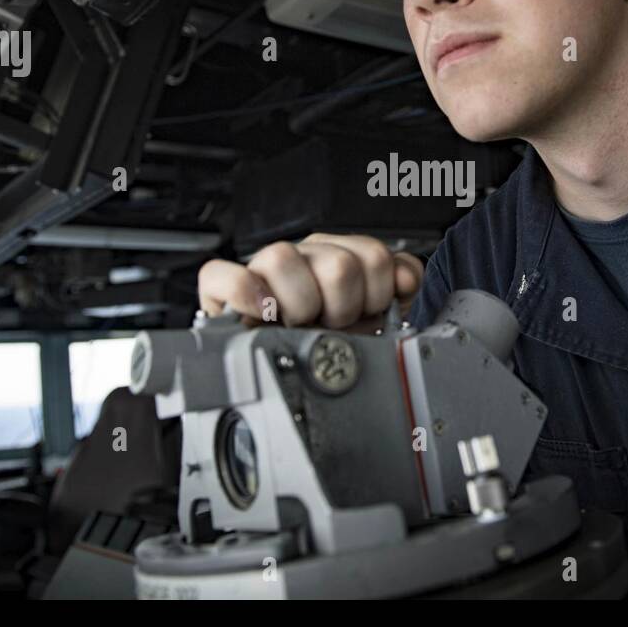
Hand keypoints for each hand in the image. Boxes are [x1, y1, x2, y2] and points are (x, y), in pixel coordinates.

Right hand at [196, 232, 424, 330]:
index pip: (373, 255)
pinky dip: (243, 292)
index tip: (368, 314)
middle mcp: (300, 257)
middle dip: (343, 307)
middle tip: (334, 325)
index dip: (377, 293)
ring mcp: (260, 270)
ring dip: (299, 304)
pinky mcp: (220, 290)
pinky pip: (222, 275)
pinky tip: (264, 313)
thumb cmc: (331, 341)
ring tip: (301, 326)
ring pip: (281, 258)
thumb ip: (400, 282)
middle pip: (336, 264)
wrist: (293, 372)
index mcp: (335, 254)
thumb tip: (407, 277)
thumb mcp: (376, 312)